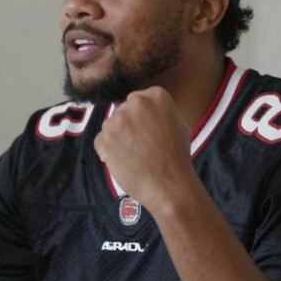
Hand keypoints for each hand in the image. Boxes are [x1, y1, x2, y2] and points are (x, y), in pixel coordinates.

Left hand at [94, 86, 194, 209]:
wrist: (169, 184)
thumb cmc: (178, 157)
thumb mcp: (179, 124)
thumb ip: (160, 112)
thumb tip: (147, 113)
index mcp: (156, 95)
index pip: (139, 100)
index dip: (142, 118)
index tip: (148, 131)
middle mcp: (135, 102)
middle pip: (123, 110)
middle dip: (128, 125)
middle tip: (140, 144)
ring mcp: (117, 120)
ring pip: (110, 125)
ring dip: (117, 138)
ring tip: (133, 155)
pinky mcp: (104, 138)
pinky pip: (101, 141)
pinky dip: (108, 151)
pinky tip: (124, 161)